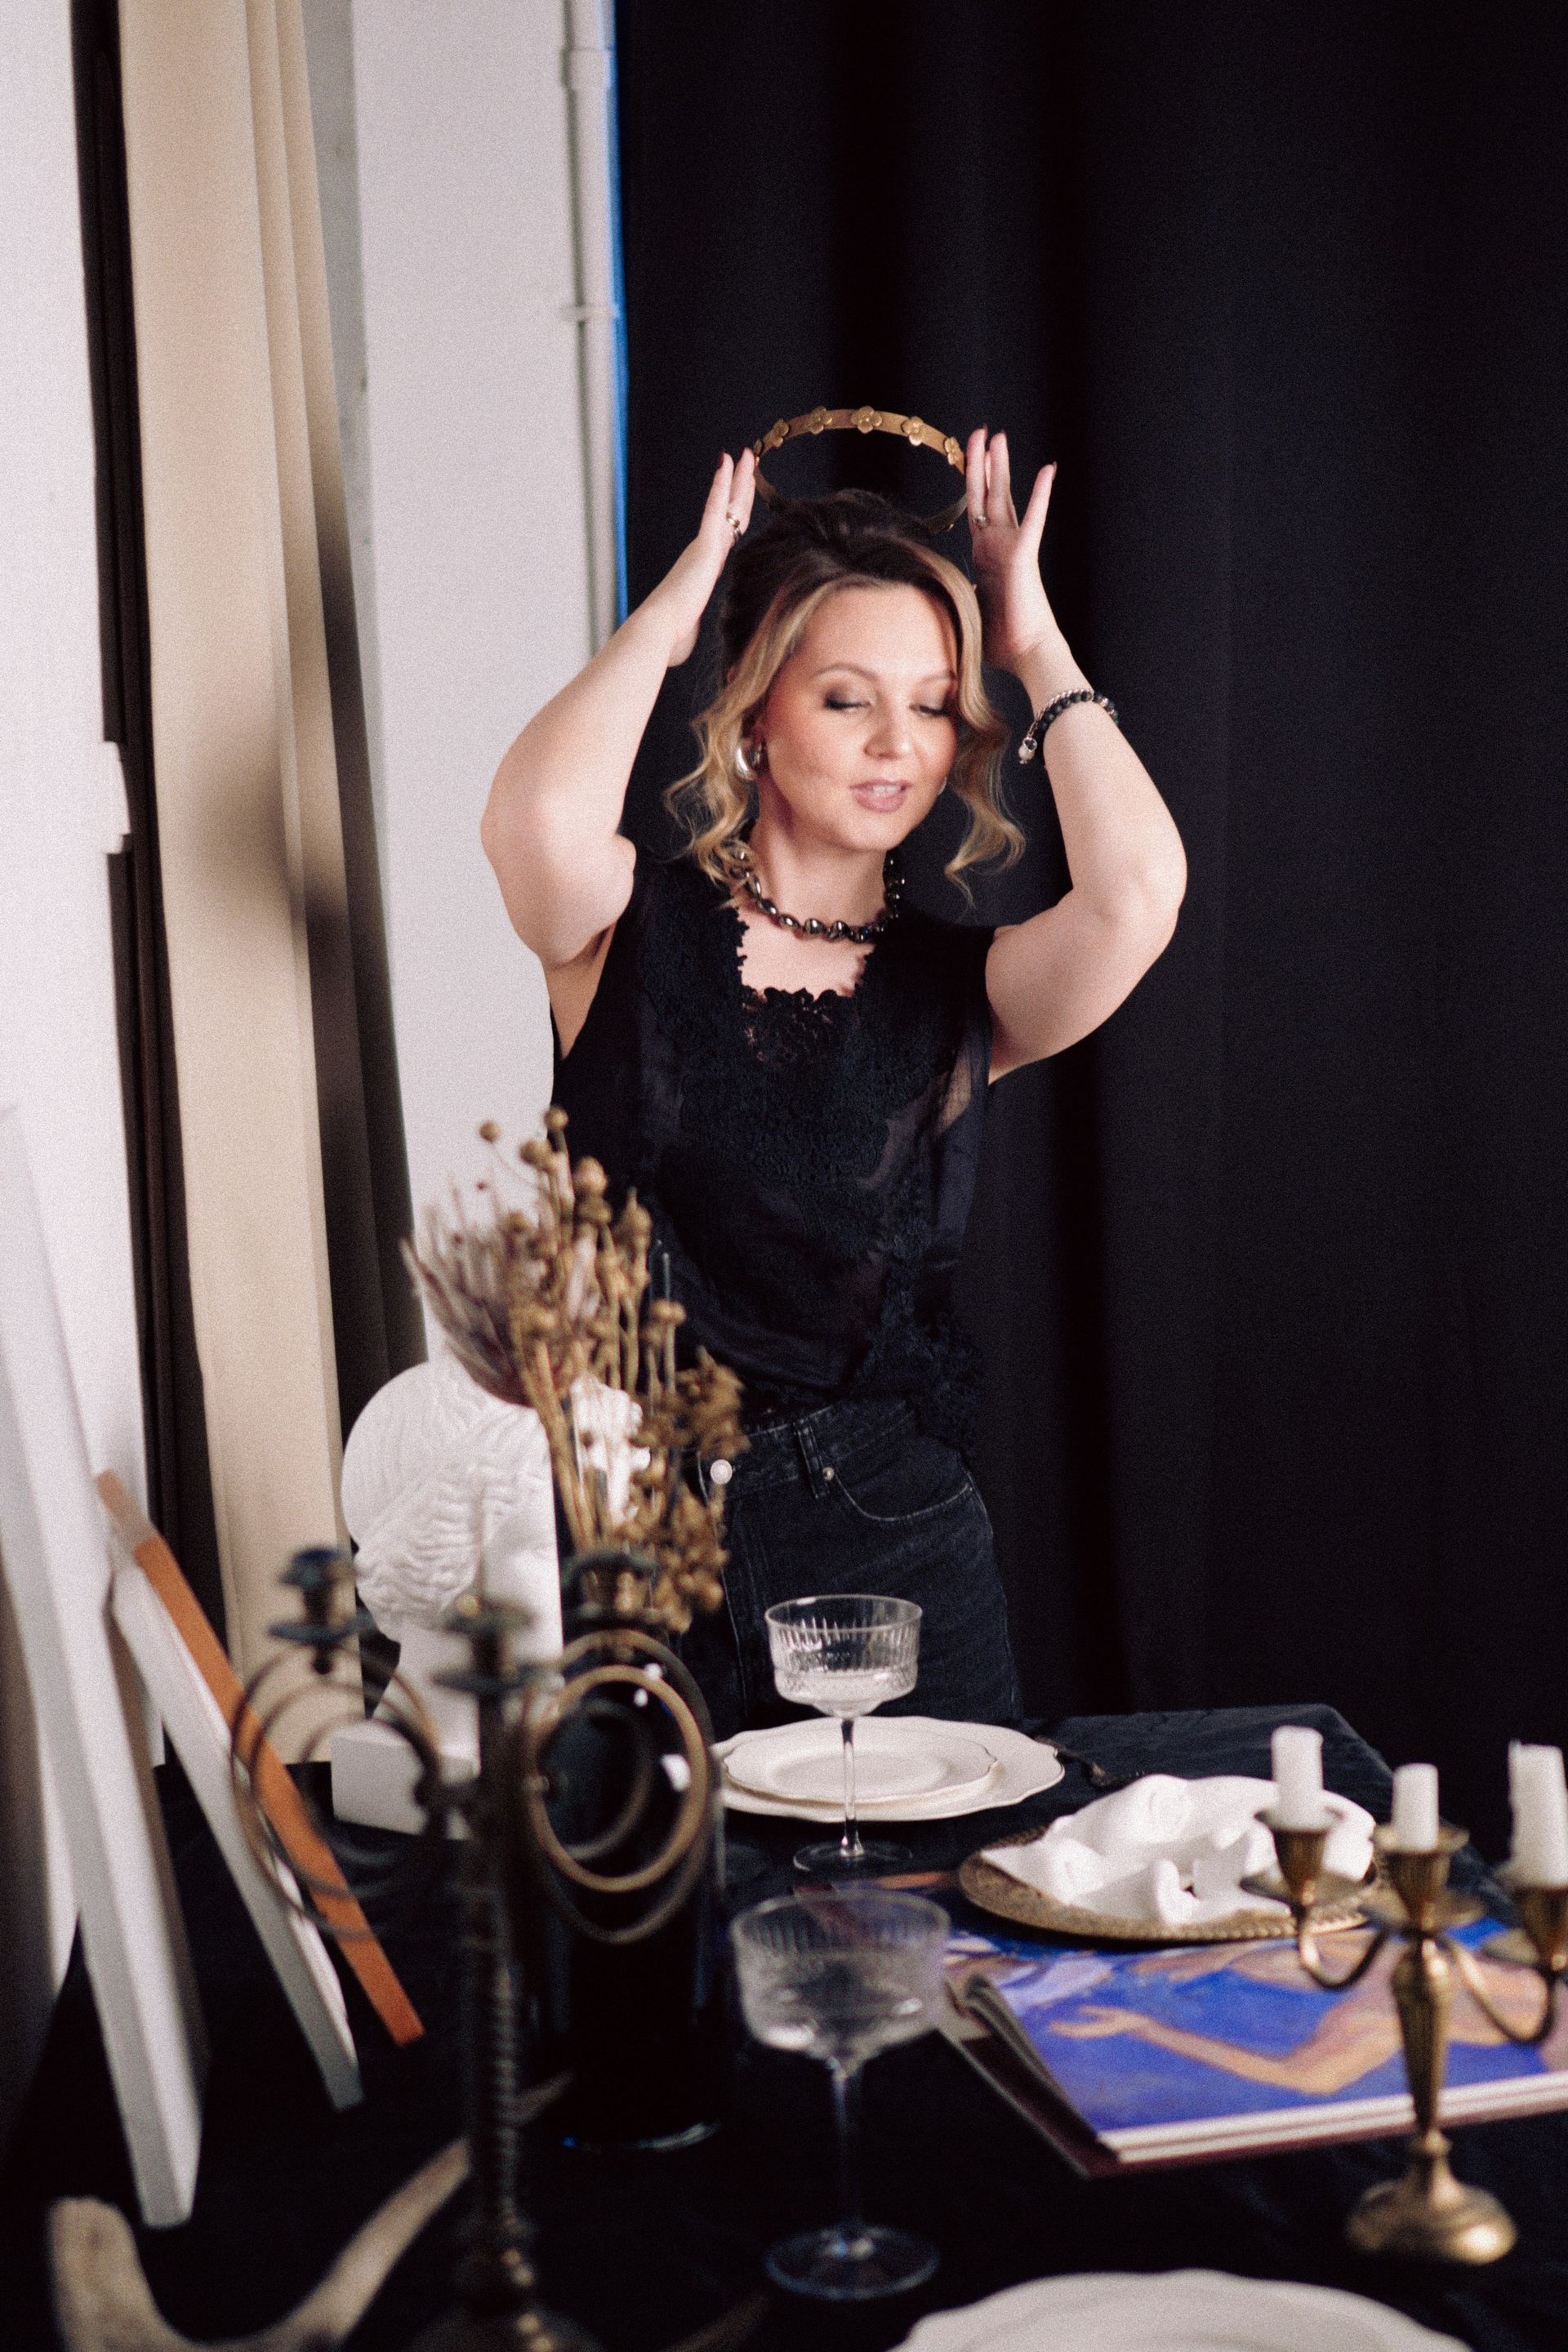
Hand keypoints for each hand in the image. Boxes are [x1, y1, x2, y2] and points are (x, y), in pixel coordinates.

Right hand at [654, 449, 756, 666]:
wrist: (658, 632)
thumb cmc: (668, 638)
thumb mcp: (687, 632)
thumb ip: (690, 628)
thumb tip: (680, 643)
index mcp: (703, 571)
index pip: (724, 537)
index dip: (732, 515)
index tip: (738, 496)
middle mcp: (704, 553)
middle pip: (728, 514)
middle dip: (739, 487)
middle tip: (746, 462)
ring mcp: (704, 547)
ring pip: (726, 505)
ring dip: (738, 479)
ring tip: (746, 454)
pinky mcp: (704, 546)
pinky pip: (715, 508)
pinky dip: (722, 484)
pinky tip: (728, 462)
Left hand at [965, 428, 1057, 674]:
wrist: (1026, 654)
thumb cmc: (1000, 642)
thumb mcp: (966, 612)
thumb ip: (955, 597)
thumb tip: (940, 598)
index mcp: (985, 556)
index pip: (975, 511)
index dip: (972, 485)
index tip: (970, 461)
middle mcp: (998, 546)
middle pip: (987, 495)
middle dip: (982, 463)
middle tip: (980, 432)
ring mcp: (1012, 547)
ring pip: (1003, 497)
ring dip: (999, 466)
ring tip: (997, 436)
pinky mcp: (1024, 556)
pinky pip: (1034, 520)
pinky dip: (1041, 495)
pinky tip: (1047, 469)